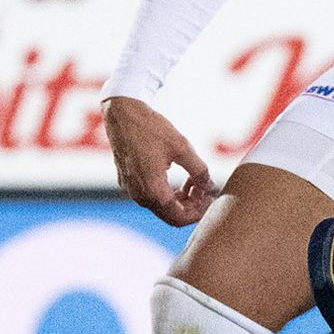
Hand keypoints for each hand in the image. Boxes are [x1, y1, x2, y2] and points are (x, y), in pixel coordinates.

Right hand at [102, 95, 213, 224]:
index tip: (210, 199)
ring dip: (180, 199)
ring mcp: (131, 190)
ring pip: (161, 207)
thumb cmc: (152, 129)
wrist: (123, 115)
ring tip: (194, 181)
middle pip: (171, 216)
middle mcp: (140, 196)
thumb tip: (210, 186)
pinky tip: (178, 177)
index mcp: (153, 190)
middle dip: (191, 206)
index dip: (199, 212)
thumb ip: (200, 171)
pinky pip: (151, 197)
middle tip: (205, 191)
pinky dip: (167, 193)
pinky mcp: (128, 183)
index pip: (180, 218)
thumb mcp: (182, 148)